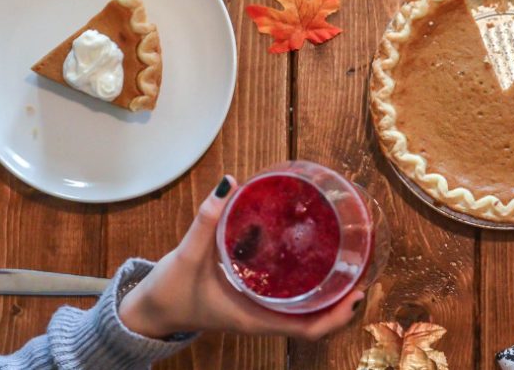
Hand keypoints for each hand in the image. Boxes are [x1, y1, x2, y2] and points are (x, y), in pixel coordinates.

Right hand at [119, 176, 364, 339]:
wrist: (149, 311)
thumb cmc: (170, 292)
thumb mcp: (187, 257)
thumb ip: (206, 221)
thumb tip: (228, 183)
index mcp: (256, 318)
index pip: (309, 329)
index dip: (338, 316)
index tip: (358, 293)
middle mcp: (265, 317)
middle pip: (317, 318)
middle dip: (343, 300)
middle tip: (363, 267)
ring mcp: (261, 311)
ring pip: (307, 309)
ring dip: (330, 291)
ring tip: (350, 261)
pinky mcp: (255, 300)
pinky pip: (290, 297)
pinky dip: (308, 284)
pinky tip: (314, 257)